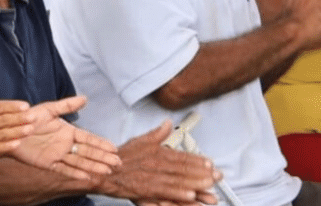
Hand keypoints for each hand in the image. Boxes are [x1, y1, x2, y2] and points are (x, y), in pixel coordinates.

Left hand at [8, 96, 119, 179]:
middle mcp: (65, 144)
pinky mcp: (48, 163)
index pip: (89, 139)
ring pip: (80, 162)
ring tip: (107, 171)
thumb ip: (67, 105)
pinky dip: (76, 174)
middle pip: (88, 152)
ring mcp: (58, 155)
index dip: (101, 144)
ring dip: (94, 167)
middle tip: (117, 163)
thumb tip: (85, 98)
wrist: (11, 129)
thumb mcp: (49, 109)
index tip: (114, 149)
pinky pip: (64, 170)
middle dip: (103, 158)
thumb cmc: (28, 117)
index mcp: (67, 131)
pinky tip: (87, 177)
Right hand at [95, 122, 218, 204]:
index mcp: (157, 153)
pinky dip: (178, 195)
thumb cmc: (121, 157)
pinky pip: (165, 193)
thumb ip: (157, 133)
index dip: (197, 160)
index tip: (210, 163)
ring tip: (209, 186)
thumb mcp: (140, 141)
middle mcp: (156, 165)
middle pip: (183, 169)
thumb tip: (167, 123)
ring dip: (194, 184)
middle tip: (217, 176)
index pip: (181, 156)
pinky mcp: (146, 191)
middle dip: (202, 173)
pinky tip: (190, 196)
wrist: (104, 170)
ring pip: (177, 181)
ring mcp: (152, 178)